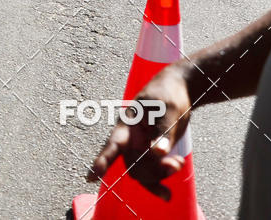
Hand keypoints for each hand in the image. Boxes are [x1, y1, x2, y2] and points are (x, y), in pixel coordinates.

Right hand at [86, 64, 191, 200]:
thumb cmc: (168, 94)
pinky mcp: (152, 154)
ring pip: (144, 174)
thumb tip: (158, 154)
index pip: (112, 145)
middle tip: (175, 163)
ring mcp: (141, 148)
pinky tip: (171, 180)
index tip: (91, 178)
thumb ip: (163, 132)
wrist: (179, 89)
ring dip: (160, 175)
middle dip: (152, 171)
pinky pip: (152, 174)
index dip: (102, 161)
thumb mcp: (168, 110)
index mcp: (128, 124)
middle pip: (133, 167)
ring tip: (179, 163)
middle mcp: (131, 140)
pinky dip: (161, 179)